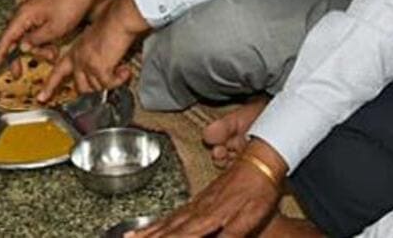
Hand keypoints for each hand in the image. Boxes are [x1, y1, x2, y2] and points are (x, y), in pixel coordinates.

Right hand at [0, 0, 112, 66]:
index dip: (0, 54)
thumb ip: (34, 40)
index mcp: (23, 16)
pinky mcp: (39, 14)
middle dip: (20, 56)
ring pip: (27, 37)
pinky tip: (53, 47)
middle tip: (19, 72)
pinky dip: (42, 41)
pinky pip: (34, 32)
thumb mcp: (53, 30)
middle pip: (15, 40)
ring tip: (52, 54)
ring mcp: (31, 13)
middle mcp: (24, 13)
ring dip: (37, 49)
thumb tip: (22, 48)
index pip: (6, 38)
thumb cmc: (69, 7)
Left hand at [37, 0, 146, 100]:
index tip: (42, 97)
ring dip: (110, 82)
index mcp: (75, 50)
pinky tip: (124, 71)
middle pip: (80, 86)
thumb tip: (97, 64)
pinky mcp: (99, 68)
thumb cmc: (112, 22)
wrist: (120, 17)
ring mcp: (87, 64)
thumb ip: (90, 52)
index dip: (49, 86)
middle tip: (107, 83)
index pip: (57, 72)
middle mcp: (78, 58)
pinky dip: (119, 80)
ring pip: (96, 87)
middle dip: (95, 88)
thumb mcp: (94, 37)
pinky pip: (109, 84)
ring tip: (120, 70)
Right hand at [132, 140, 290, 237]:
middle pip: (169, 227)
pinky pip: (178, 211)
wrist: (261, 161)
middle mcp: (200, 208)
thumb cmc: (258, 190)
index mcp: (210, 215)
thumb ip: (231, 235)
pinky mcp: (204, 197)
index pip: (182, 235)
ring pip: (170, 219)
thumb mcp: (250, 217)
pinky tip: (159, 223)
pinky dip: (164, 219)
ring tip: (131, 235)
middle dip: (148, 236)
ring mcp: (200, 202)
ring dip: (150, 229)